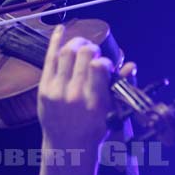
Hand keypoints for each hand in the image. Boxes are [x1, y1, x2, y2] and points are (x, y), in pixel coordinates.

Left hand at [37, 25, 113, 149]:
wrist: (67, 144)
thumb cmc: (93, 128)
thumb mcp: (111, 112)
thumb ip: (119, 86)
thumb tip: (130, 65)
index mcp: (94, 102)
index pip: (98, 67)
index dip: (104, 60)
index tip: (105, 64)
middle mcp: (73, 94)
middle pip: (81, 55)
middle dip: (90, 47)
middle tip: (93, 51)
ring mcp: (56, 90)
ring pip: (64, 53)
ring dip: (75, 43)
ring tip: (81, 44)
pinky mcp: (44, 88)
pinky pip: (49, 59)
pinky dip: (55, 42)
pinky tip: (60, 30)